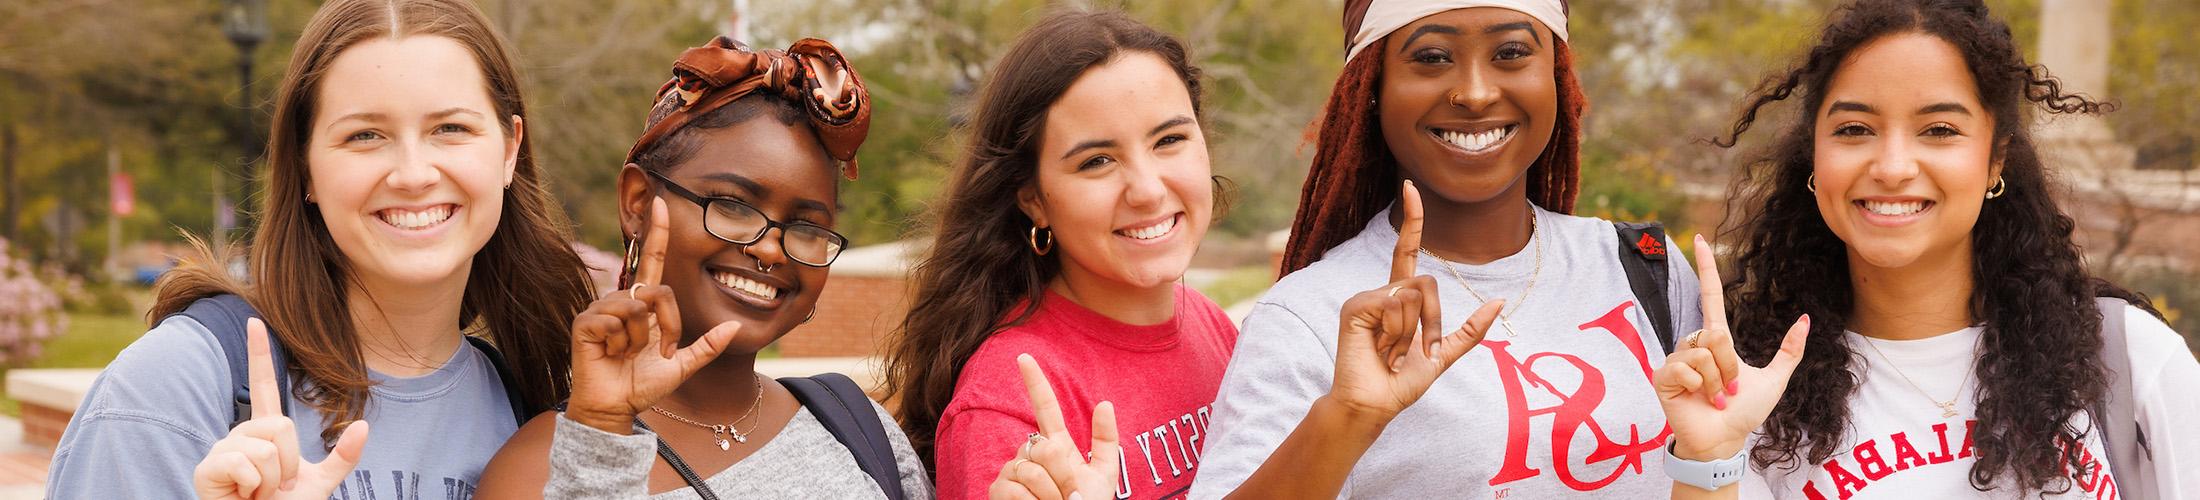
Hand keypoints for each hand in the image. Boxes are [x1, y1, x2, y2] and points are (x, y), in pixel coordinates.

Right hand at [193, 319, 369, 499]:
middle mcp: (241, 435)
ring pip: (266, 446)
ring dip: (273, 478)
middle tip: (276, 487)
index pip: (264, 386)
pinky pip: (245, 463)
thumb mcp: (320, 483)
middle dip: (289, 462)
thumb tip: (363, 425)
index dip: (259, 353)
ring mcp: (222, 450)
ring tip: (259, 493)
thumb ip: (343, 457)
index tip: (256, 321)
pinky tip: (243, 496)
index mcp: (266, 433)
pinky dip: (254, 486)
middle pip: (281, 425)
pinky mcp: (207, 468)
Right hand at [566, 197, 744, 433]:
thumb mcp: (682, 365)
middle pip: (658, 291)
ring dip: (641, 339)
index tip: (663, 202)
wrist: (615, 408)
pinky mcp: (585, 321)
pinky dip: (620, 343)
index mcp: (644, 305)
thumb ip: (707, 347)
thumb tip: (734, 326)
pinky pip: (616, 321)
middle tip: (661, 352)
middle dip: (669, 325)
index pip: (652, 261)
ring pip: (637, 306)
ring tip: (628, 354)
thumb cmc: (642, 386)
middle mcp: (622, 300)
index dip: (657, 233)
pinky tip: (610, 354)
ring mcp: (601, 309)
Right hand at [988, 354, 1120, 499]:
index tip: (1024, 357)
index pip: (1044, 408)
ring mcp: (1010, 471)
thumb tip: (1105, 403)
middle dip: (1064, 476)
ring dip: (1051, 495)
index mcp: (1055, 445)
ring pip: (1032, 471)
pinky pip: (1015, 490)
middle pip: (1046, 448)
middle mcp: (1028, 454)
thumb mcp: (1104, 476)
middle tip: (1070, 497)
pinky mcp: (996, 491)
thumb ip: (1106, 442)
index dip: (1035, 382)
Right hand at [1327, 180, 1503, 422]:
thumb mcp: (1445, 355)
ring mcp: (1367, 297)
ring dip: (1413, 333)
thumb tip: (1500, 302)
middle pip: (1427, 282)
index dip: (1412, 218)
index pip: (1407, 249)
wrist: (1376, 404)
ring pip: (1413, 294)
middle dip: (1433, 322)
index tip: (1410, 187)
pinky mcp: (1356, 306)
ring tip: (1393, 354)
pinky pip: (1395, 303)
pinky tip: (1381, 350)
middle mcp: (1383, 291)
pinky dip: (1397, 333)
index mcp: (1401, 297)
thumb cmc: (1403, 383)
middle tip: (1422, 351)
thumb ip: (1472, 330)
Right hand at [1653, 234, 1810, 460]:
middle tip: (1728, 389)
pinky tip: (1699, 400)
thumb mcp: (1775, 379)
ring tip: (1715, 398)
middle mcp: (1693, 345)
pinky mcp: (1663, 376)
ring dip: (1717, 380)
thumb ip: (1789, 350)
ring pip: (1703, 352)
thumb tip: (1806, 318)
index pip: (1709, 297)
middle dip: (1729, 366)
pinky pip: (1685, 367)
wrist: (1723, 441)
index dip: (1705, 269)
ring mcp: (1676, 360)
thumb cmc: (1744, 413)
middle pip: (1715, 334)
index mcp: (1716, 341)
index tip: (1700, 240)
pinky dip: (1699, 386)